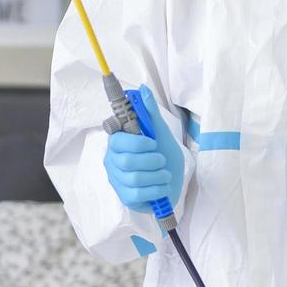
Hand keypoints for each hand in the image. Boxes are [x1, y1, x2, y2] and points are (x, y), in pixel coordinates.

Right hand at [104, 85, 184, 212]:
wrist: (174, 181)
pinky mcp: (126, 198)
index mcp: (117, 143)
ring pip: (135, 178)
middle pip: (126, 161)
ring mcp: (117, 181)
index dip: (137, 143)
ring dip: (157, 175)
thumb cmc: (164, 155)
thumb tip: (143, 88)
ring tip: (164, 173)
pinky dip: (157, 189)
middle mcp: (112, 161)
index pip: (117, 140)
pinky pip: (140, 193)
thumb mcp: (160, 132)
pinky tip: (161, 185)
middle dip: (152, 160)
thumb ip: (150, 112)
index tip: (153, 143)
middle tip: (161, 159)